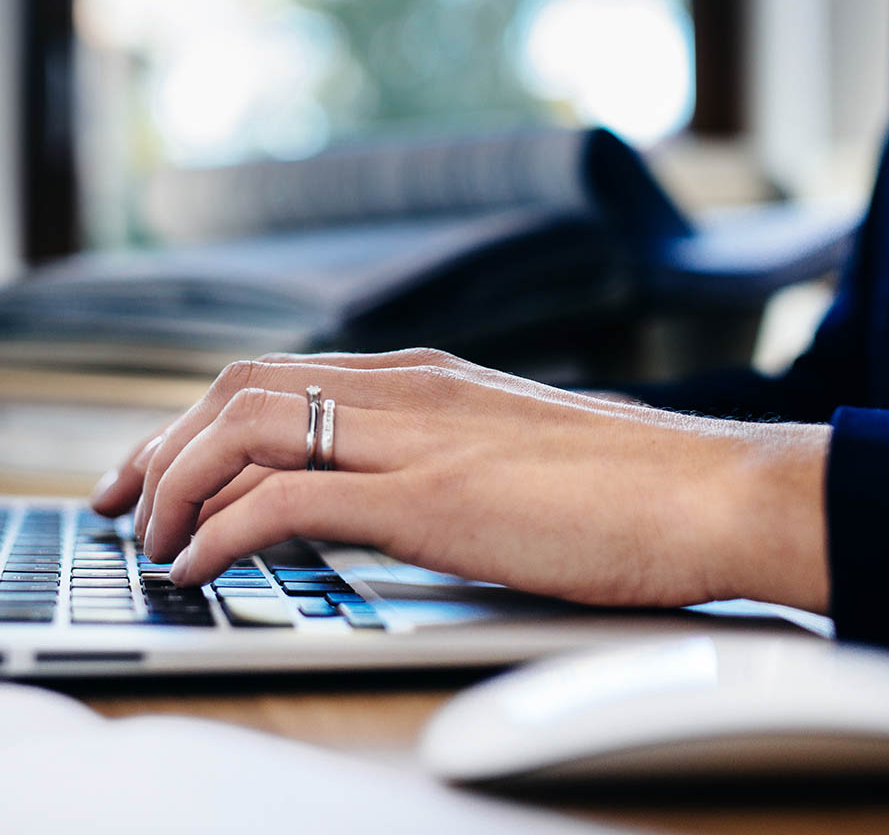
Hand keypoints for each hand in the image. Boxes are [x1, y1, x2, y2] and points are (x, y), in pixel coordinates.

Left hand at [91, 349, 831, 611]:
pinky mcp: (434, 499)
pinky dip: (222, 531)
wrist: (712, 490)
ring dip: (176, 484)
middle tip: (124, 501)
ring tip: (154, 541)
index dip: (199, 419)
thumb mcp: (520, 452)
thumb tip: (395, 491)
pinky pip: (287, 500)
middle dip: (161, 443)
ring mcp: (422, 438)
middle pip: (241, 386)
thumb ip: (450, 454)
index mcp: (433, 376)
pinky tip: (204, 567)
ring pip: (246, 427)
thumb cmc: (634, 484)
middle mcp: (414, 389)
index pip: (281, 373)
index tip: (161, 468)